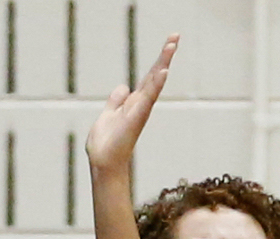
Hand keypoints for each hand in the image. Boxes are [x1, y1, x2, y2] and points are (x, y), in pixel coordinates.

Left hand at [87, 34, 177, 171]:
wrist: (103, 161)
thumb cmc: (106, 143)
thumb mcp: (109, 114)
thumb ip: (116, 100)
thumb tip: (123, 86)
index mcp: (134, 102)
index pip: (149, 76)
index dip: (158, 60)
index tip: (169, 43)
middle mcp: (140, 104)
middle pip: (154, 74)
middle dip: (164, 55)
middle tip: (175, 36)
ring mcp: (140, 110)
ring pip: (153, 82)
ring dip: (162, 63)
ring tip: (171, 46)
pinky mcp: (136, 117)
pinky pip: (147, 97)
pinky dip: (155, 84)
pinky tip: (162, 72)